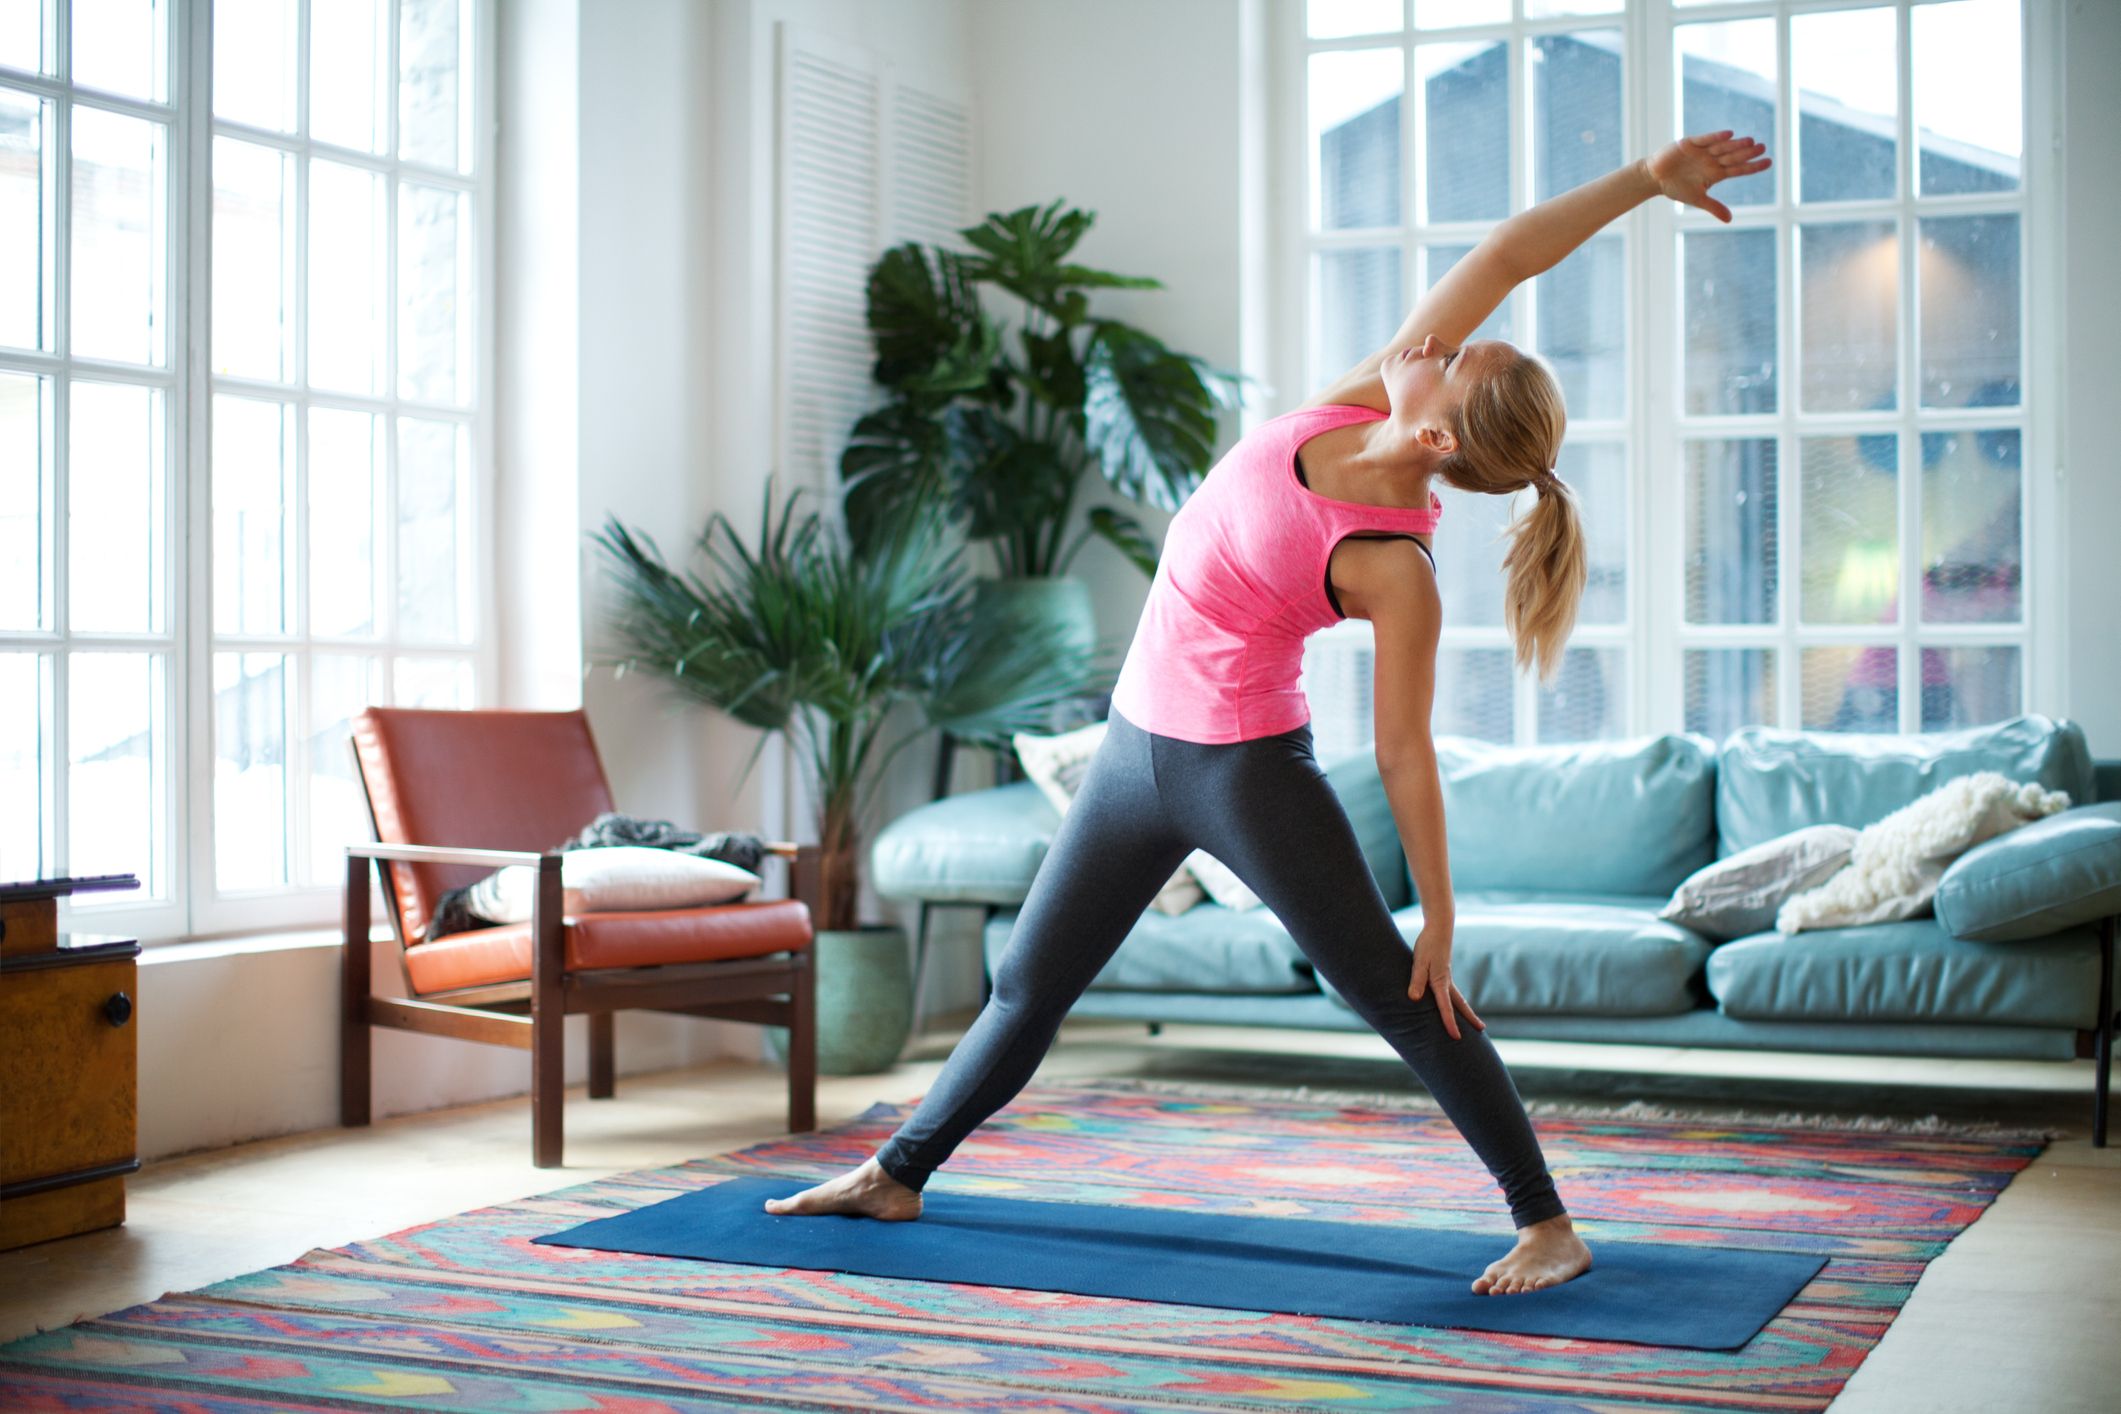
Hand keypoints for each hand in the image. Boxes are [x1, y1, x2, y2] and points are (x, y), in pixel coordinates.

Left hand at [1408, 925, 1483, 1040]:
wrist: (1439, 927)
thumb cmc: (1427, 944)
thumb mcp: (1419, 962)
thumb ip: (1417, 980)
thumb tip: (1414, 998)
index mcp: (1441, 982)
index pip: (1446, 1007)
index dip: (1450, 1023)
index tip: (1456, 1037)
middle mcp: (1447, 982)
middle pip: (1460, 1004)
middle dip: (1469, 1018)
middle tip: (1481, 1030)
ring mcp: (1447, 976)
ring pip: (1458, 998)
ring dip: (1465, 1010)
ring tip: (1472, 1020)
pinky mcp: (1444, 971)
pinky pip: (1451, 991)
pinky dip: (1455, 1000)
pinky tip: (1452, 1002)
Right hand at [1645, 129, 1771, 222]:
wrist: (1654, 178)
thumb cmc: (1676, 187)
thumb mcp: (1697, 199)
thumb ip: (1714, 207)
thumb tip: (1729, 220)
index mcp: (1716, 172)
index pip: (1738, 169)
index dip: (1753, 166)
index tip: (1768, 162)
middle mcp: (1712, 160)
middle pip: (1733, 156)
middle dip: (1747, 153)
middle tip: (1763, 148)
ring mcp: (1702, 151)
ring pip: (1722, 147)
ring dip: (1735, 145)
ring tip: (1750, 141)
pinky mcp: (1690, 144)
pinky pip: (1705, 139)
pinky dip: (1716, 137)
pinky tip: (1729, 134)